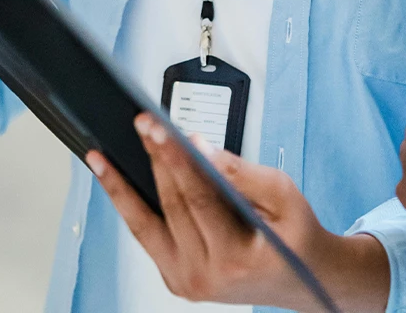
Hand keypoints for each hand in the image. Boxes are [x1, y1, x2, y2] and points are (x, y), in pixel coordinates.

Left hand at [89, 115, 389, 312]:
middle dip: (154, 158)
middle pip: (171, 204)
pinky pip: (147, 236)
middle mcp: (203, 276)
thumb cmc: (295, 235)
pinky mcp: (175, 278)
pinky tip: (117, 181)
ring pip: (146, 224)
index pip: (199, 196)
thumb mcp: (283, 194)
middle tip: (141, 124)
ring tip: (101, 158)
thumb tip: (200, 147)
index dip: (177, 157)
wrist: (303, 279)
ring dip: (122, 186)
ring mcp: (186, 280)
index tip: (159, 128)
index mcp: (235, 258)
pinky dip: (130, 206)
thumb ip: (240, 171)